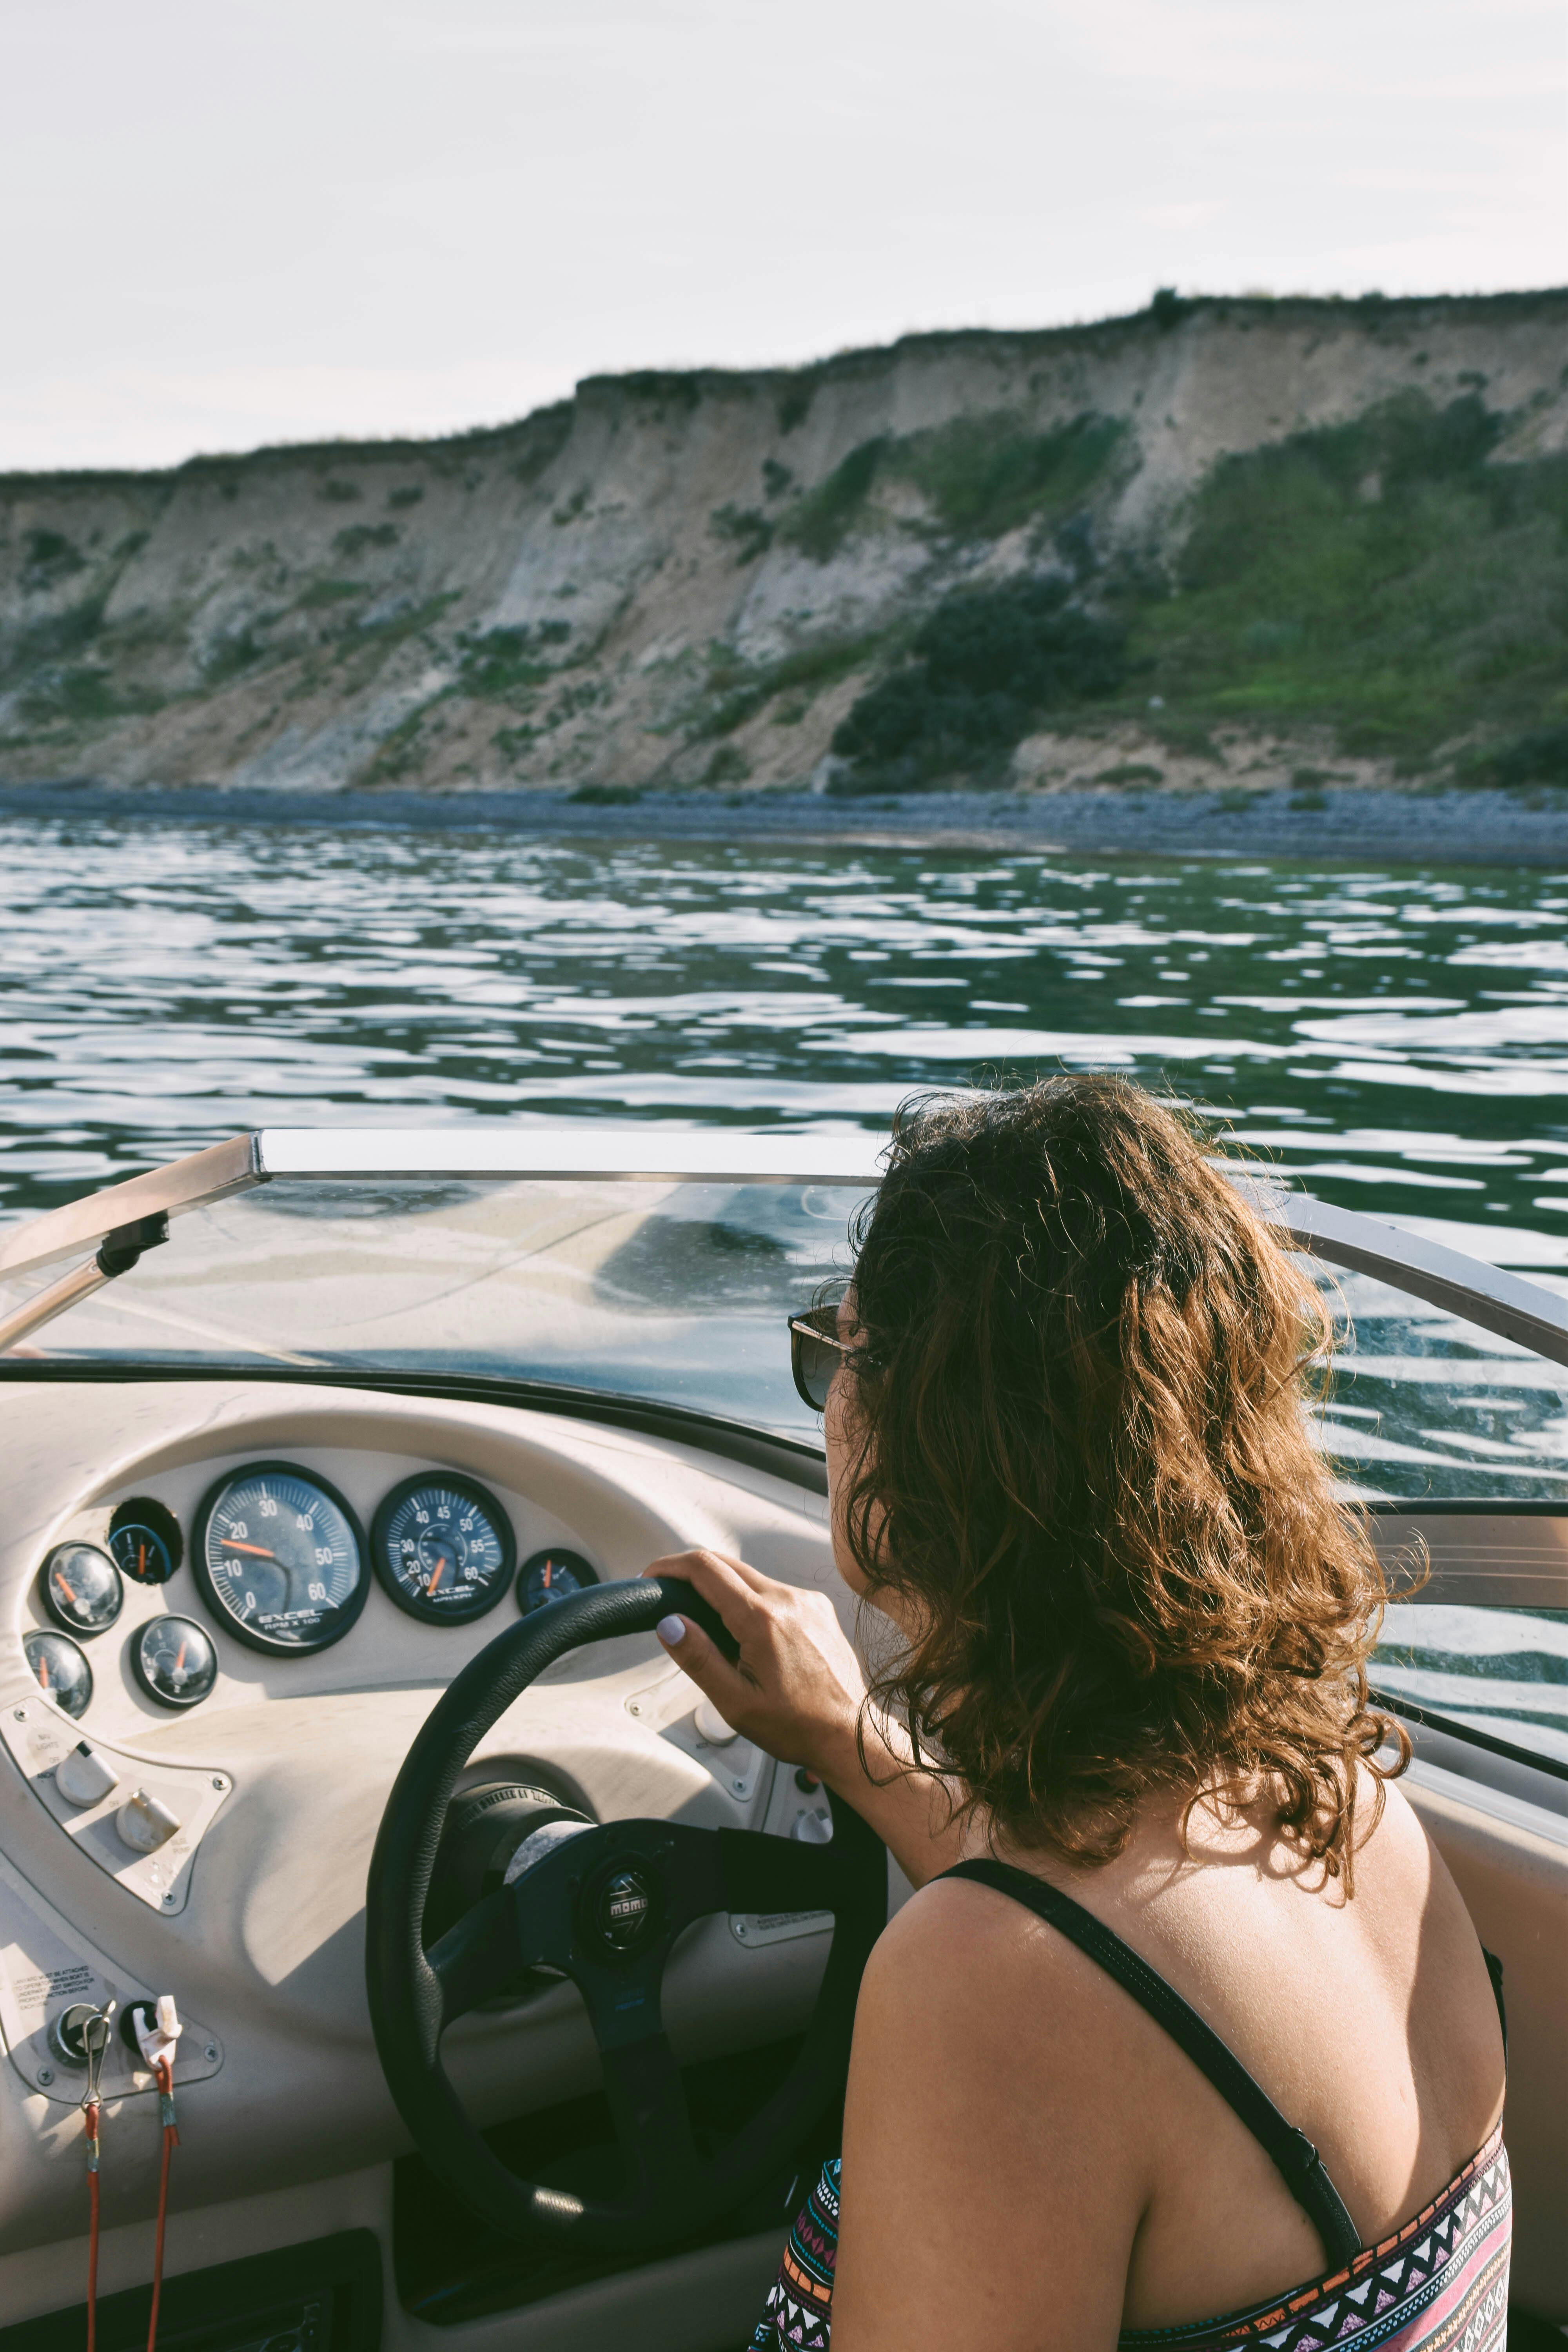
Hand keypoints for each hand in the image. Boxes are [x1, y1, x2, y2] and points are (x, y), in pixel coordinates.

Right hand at [641, 1549, 865, 1775]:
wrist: (849, 1734)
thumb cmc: (798, 1725)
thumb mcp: (736, 1703)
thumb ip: (699, 1659)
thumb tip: (669, 1624)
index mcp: (763, 1620)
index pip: (706, 1568)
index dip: (671, 1566)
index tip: (653, 1576)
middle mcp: (788, 1600)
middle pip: (726, 1564)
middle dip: (691, 1574)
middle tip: (670, 1596)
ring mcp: (807, 1602)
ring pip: (751, 1577)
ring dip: (723, 1590)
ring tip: (709, 1626)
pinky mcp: (818, 1608)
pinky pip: (774, 1591)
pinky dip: (751, 1601)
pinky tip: (747, 1635)